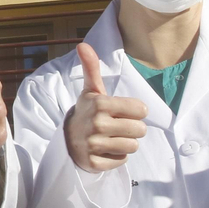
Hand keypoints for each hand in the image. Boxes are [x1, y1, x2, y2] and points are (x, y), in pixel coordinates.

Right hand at [64, 44, 148, 172]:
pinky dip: (116, 157)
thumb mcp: (91, 90)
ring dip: (126, 143)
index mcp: (100, 104)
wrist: (67, 138)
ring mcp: (94, 145)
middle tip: (118, 126)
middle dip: (133, 129)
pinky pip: (122, 160)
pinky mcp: (94, 163)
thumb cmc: (87, 111)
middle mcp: (97, 124)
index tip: (123, 111)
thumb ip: (92, 67)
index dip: (136, 112)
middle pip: (139, 130)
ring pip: (132, 146)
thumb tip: (83, 44)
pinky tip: (105, 150)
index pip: (141, 110)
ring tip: (112, 138)